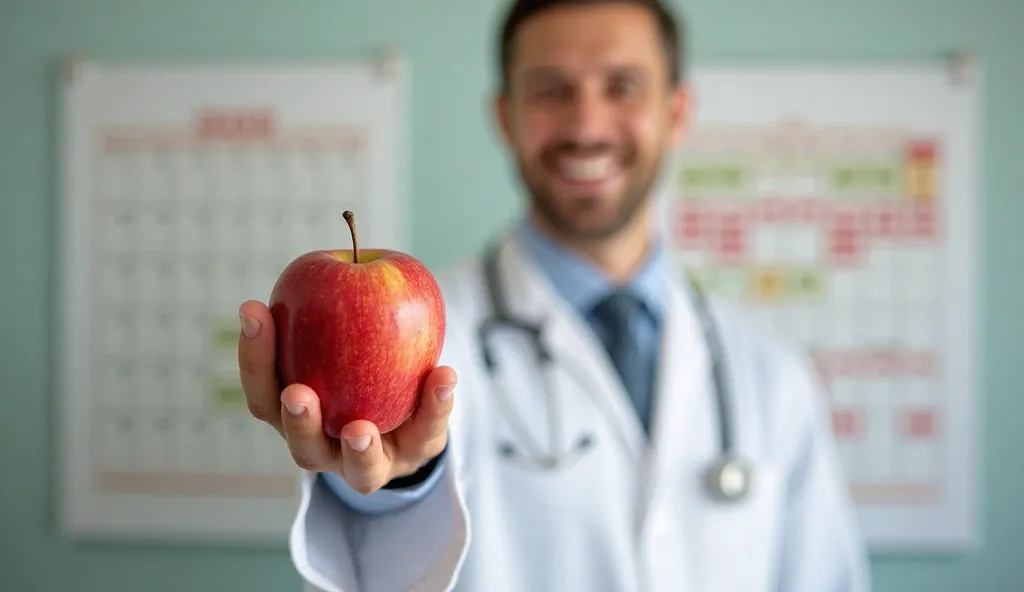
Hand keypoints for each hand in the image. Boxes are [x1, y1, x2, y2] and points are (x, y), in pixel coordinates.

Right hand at [237, 299, 456, 494]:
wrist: (408, 423)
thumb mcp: (339, 343)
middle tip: (297, 395)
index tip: (256, 310)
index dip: (254, 355)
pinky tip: (443, 375)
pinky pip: (427, 433)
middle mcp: (326, 448)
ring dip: (358, 449)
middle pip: (304, 447)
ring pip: (360, 470)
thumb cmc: (358, 371)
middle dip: (298, 421)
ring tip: (360, 430)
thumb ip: (332, 314)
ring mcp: (370, 463)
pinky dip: (435, 405)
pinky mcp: (416, 455)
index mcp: (295, 418)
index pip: (263, 394)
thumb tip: (342, 259)